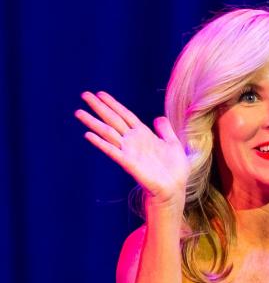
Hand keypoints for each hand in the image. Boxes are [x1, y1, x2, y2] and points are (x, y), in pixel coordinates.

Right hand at [76, 91, 189, 207]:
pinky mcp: (129, 164)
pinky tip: (89, 135)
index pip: (125, 115)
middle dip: (99, 107)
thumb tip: (158, 117)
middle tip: (84, 95)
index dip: (114, 104)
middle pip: (113, 120)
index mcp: (144, 134)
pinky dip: (101, 143)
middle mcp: (133, 141)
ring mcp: (129, 152)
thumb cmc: (175, 170)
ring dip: (93, 123)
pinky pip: (112, 151)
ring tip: (79, 112)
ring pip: (108, 133)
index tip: (100, 93)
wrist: (175, 189)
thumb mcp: (174, 145)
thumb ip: (166, 131)